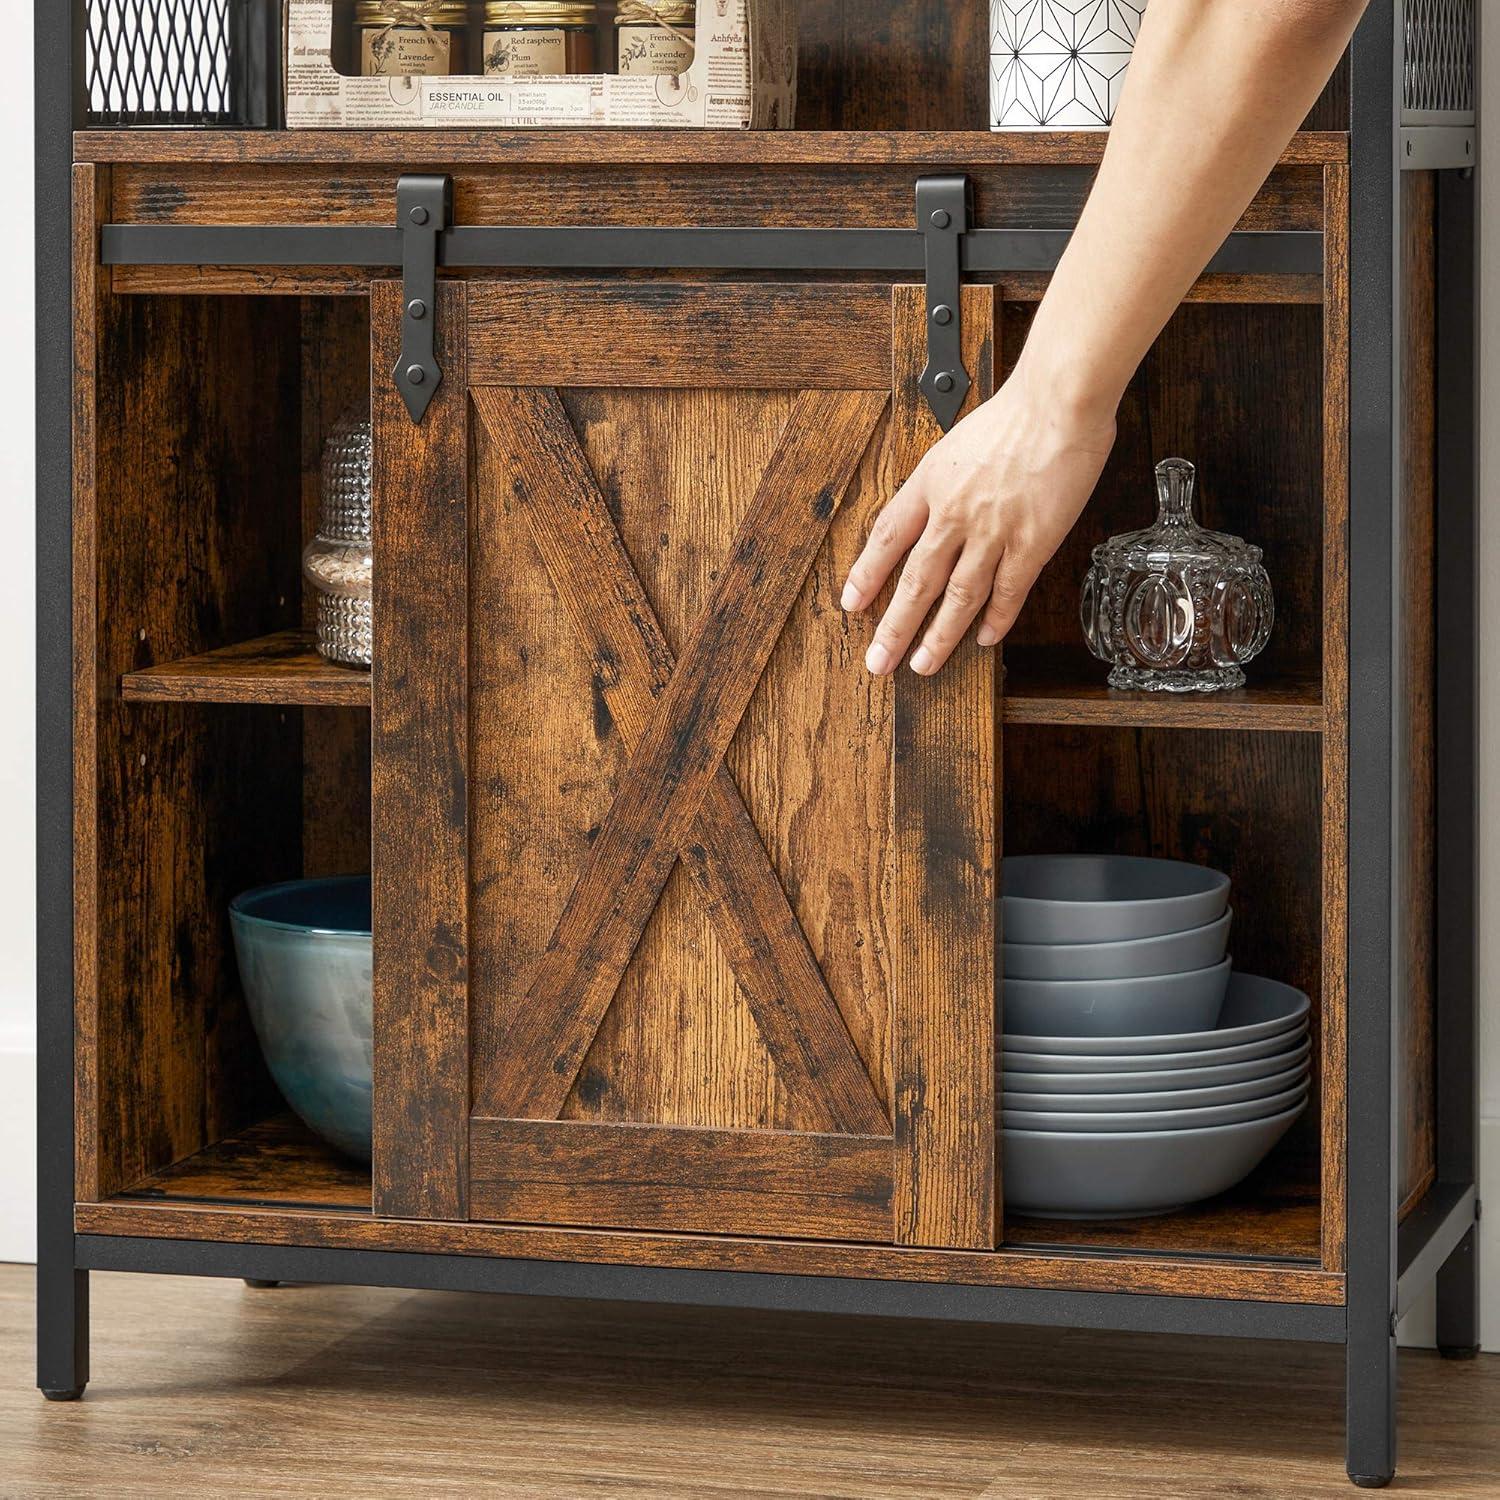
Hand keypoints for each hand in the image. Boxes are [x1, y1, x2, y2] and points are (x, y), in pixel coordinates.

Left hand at [841, 368, 1116, 675]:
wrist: (1058, 401)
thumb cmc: (1015, 413)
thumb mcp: (956, 443)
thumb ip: (942, 481)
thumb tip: (933, 511)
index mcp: (930, 484)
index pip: (886, 537)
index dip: (867, 574)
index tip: (851, 603)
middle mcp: (953, 513)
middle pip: (916, 580)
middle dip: (894, 627)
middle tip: (878, 660)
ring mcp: (992, 531)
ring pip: (958, 596)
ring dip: (938, 636)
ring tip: (922, 665)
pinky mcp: (1032, 542)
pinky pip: (1009, 591)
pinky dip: (995, 619)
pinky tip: (984, 640)